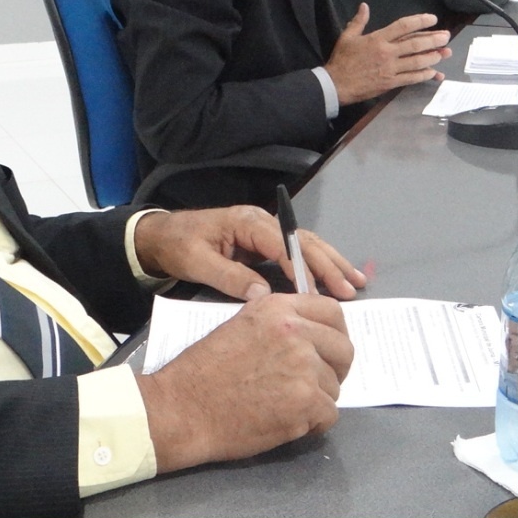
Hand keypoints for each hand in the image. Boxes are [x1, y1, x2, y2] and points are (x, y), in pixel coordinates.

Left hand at [133, 207, 366, 298]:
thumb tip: (262, 295)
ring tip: (354, 283)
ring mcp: (265, 230)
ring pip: (307, 244)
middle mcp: (261, 221)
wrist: (162, 236)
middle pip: (303, 242)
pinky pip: (297, 252)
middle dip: (328, 265)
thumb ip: (229, 277)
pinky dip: (318, 265)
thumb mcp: (198, 262)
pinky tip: (334, 279)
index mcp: (246, 222)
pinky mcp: (264, 242)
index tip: (317, 293)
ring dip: (331, 263)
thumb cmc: (178, 246)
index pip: (282, 245)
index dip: (302, 269)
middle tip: (349, 290)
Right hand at [137, 293, 352, 471]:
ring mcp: (304, 367)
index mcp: (278, 309)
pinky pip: (330, 414)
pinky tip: (289, 422)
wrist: (182, 408)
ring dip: (318, 399)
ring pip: (335, 386)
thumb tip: (310, 332)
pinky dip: (314, 423)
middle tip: (318, 384)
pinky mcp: (306, 401)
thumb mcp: (241, 327)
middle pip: (344, 349)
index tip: (328, 349)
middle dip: (336, 368)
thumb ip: (278, 324)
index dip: (335, 333)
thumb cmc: (203, 371)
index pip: (332, 311)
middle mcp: (296, 332)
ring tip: (287, 405)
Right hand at [325, 5, 450, 103]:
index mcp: (378, 38)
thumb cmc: (341, 60)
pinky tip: (433, 72)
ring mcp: (390, 68)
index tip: (432, 19)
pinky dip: (423, 75)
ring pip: (416, 62)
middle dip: (433, 40)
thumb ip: (358, 21)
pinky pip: (411, 78)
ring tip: (444, 53)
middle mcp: (387, 52)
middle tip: (446, 37)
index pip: (403, 26)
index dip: (420, 21)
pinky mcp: (390, 82)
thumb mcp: (347, 37)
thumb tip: (364, 6)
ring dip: (432, 57)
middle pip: (415, 44)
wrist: (336, 85)